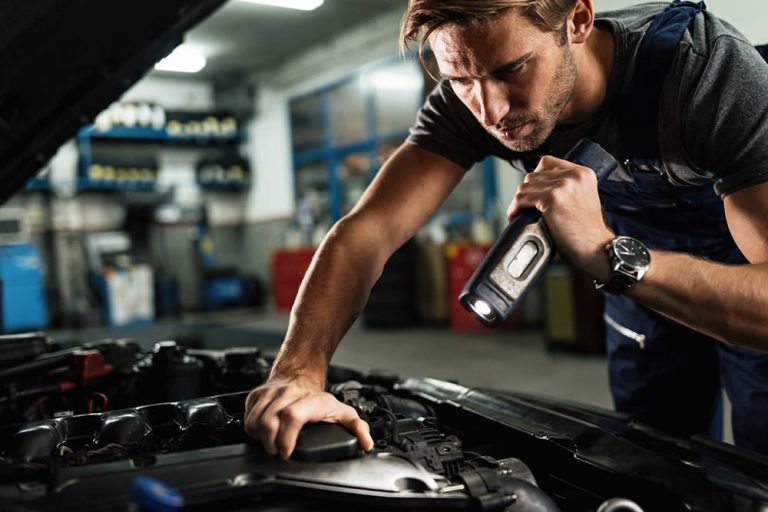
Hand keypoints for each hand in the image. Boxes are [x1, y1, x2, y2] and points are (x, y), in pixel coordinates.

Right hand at [244, 374, 373, 458]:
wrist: (300, 373)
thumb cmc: (319, 397)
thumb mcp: (342, 411)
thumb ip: (357, 428)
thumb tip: (366, 443)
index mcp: (309, 400)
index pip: (292, 416)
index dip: (286, 439)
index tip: (287, 452)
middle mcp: (288, 394)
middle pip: (270, 421)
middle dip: (271, 444)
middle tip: (278, 452)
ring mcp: (270, 394)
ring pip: (256, 420)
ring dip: (261, 438)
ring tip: (271, 445)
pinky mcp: (256, 395)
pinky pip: (247, 416)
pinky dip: (252, 429)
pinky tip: (262, 434)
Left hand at [506, 155, 613, 279]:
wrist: (597, 247)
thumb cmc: (588, 231)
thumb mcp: (584, 198)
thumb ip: (568, 188)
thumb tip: (540, 187)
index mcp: (583, 173)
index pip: (547, 162)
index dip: (536, 176)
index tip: (532, 190)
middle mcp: (573, 175)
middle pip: (533, 175)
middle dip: (526, 192)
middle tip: (524, 206)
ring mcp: (562, 186)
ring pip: (525, 187)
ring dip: (518, 201)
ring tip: (519, 212)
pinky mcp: (551, 199)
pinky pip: (522, 199)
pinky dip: (515, 208)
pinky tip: (516, 216)